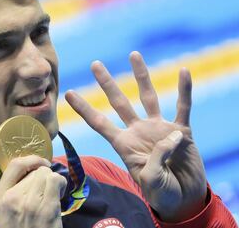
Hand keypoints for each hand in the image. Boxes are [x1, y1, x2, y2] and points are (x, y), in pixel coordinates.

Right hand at [0, 155, 66, 227]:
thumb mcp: (5, 210)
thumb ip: (11, 190)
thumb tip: (31, 168)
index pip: (15, 165)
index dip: (32, 159)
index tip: (40, 163)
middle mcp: (11, 198)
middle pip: (35, 170)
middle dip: (43, 177)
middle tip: (45, 191)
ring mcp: (29, 203)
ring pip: (47, 174)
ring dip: (53, 181)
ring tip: (52, 193)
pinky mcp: (47, 209)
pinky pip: (56, 181)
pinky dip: (61, 185)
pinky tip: (59, 195)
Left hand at [65, 51, 206, 221]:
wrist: (183, 198)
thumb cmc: (162, 194)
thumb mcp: (152, 182)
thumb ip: (157, 159)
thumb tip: (170, 135)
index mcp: (123, 144)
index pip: (99, 123)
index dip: (84, 108)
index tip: (69, 92)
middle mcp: (138, 131)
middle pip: (119, 102)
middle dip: (107, 83)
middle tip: (95, 64)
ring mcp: (159, 128)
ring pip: (148, 97)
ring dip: (141, 76)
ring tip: (133, 54)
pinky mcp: (181, 130)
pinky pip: (183, 106)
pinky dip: (185, 90)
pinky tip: (184, 71)